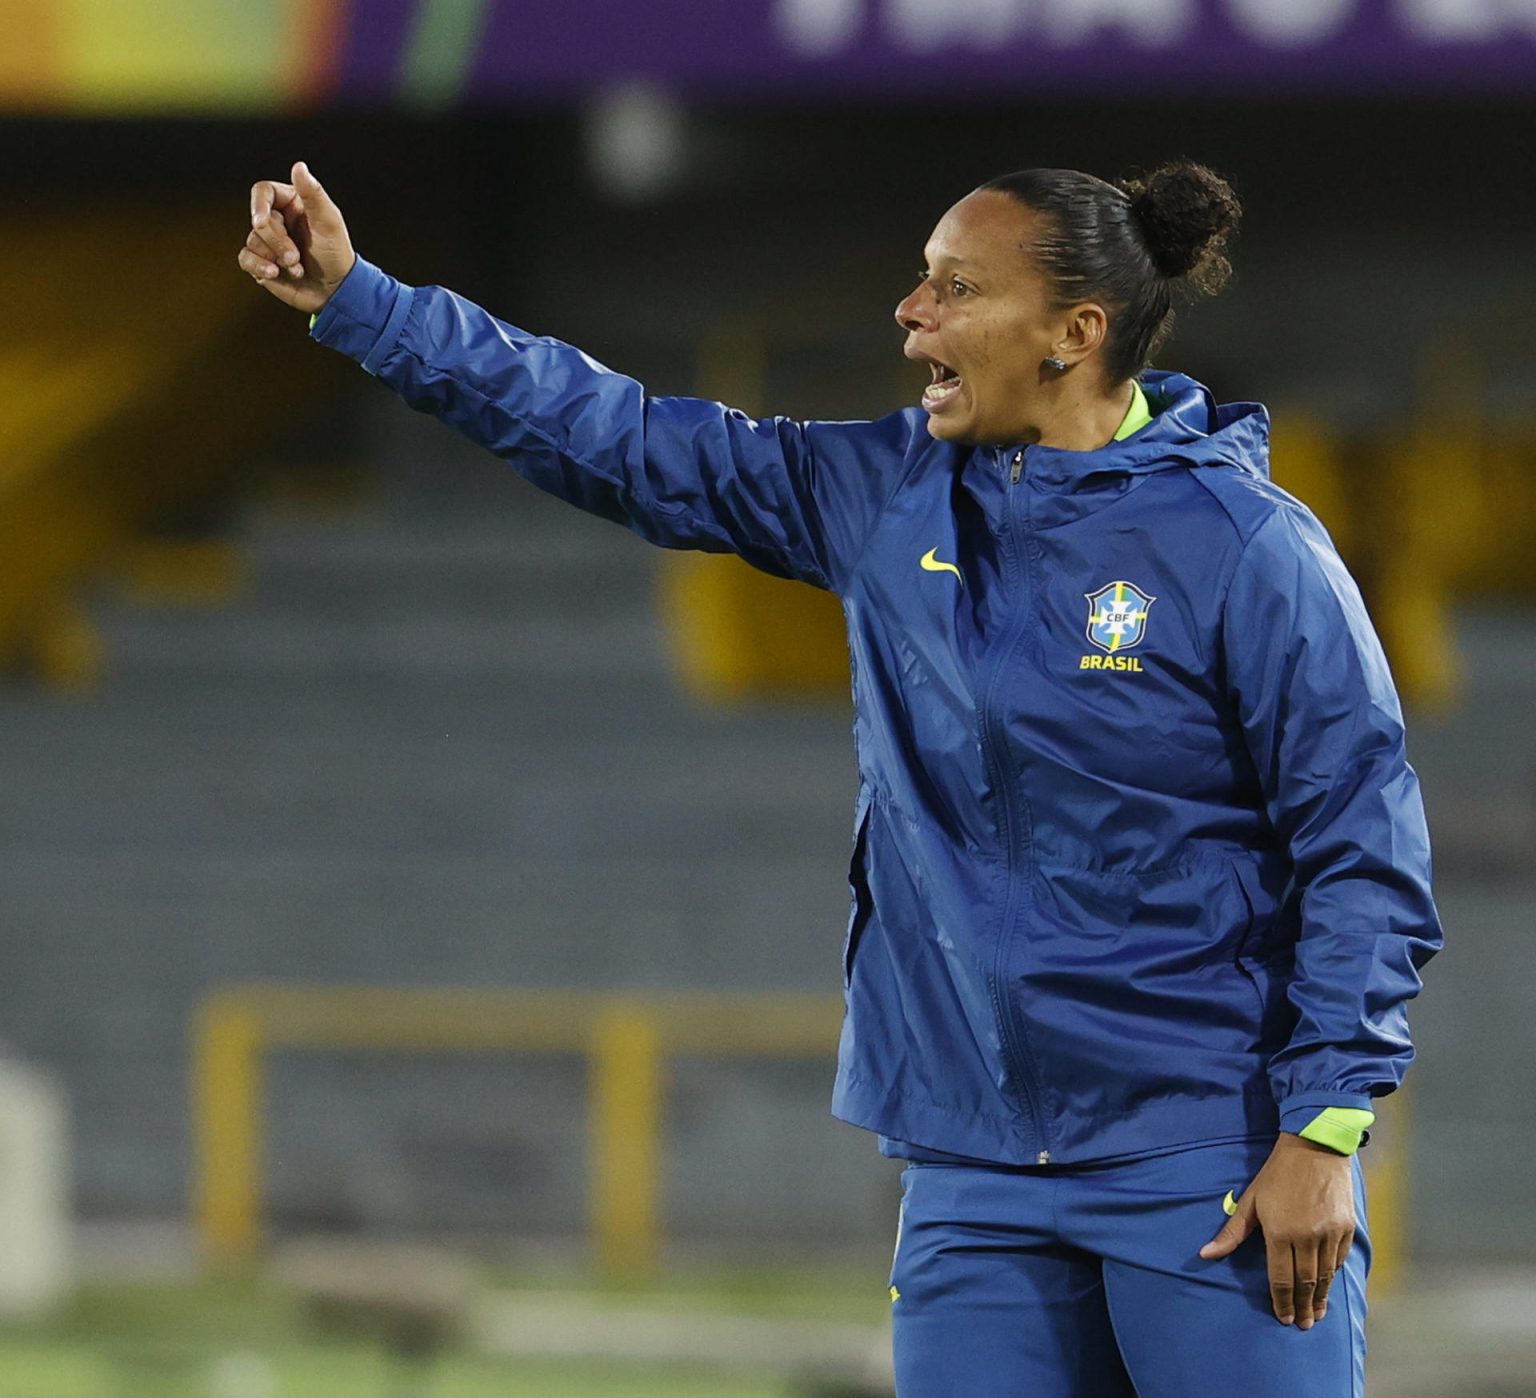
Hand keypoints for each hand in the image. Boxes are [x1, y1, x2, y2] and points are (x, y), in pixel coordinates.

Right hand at [238, 161, 356, 314]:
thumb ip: (313, 194)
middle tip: (296, 257)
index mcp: (291, 203)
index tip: (262, 222)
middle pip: (259, 221)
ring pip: (253, 242)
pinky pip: (246, 259)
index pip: (263, 192)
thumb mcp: (329, 222)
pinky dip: (259, 267)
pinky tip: (275, 274)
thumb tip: (299, 166)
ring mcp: (268, 242)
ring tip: (297, 268)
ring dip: (276, 258)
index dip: (258, 205)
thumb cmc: (336, 254)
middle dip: (278, 242)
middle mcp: (277, 219)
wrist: (336, 291)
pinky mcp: (262, 262)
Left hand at [1198, 1132, 1354, 1328]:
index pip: (1281, 1278)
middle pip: (1305, 1282)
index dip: (1281, 1301)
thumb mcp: (1250, 1200)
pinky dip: (1333, 1277)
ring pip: (1325, 1275)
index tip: (1282, 1318)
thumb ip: (1232, 1232)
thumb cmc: (1276, 1174)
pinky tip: (1328, 1288)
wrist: (1314, 1149)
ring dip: (1320, 1298)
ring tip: (1316, 1314)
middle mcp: (1307, 1236)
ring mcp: (1330, 1233)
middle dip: (1302, 1307)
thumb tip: (1206, 1253)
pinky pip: (1339, 1260)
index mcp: (1280, 1231)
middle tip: (1302, 1325)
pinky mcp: (1347, 1228)